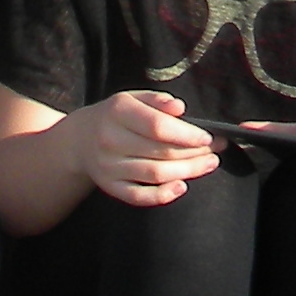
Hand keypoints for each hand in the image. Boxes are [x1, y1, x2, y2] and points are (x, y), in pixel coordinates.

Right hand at [62, 89, 220, 206]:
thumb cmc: (115, 116)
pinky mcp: (110, 186)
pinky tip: (182, 187)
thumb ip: (156, 100)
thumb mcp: (132, 99)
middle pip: (161, 152)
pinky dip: (163, 195)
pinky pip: (139, 196)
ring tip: (208, 164)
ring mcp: (108, 166)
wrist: (79, 139)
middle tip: (216, 151)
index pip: (158, 127)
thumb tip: (179, 108)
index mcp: (117, 112)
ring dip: (188, 171)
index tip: (208, 137)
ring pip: (155, 174)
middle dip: (195, 153)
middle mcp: (110, 139)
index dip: (188, 134)